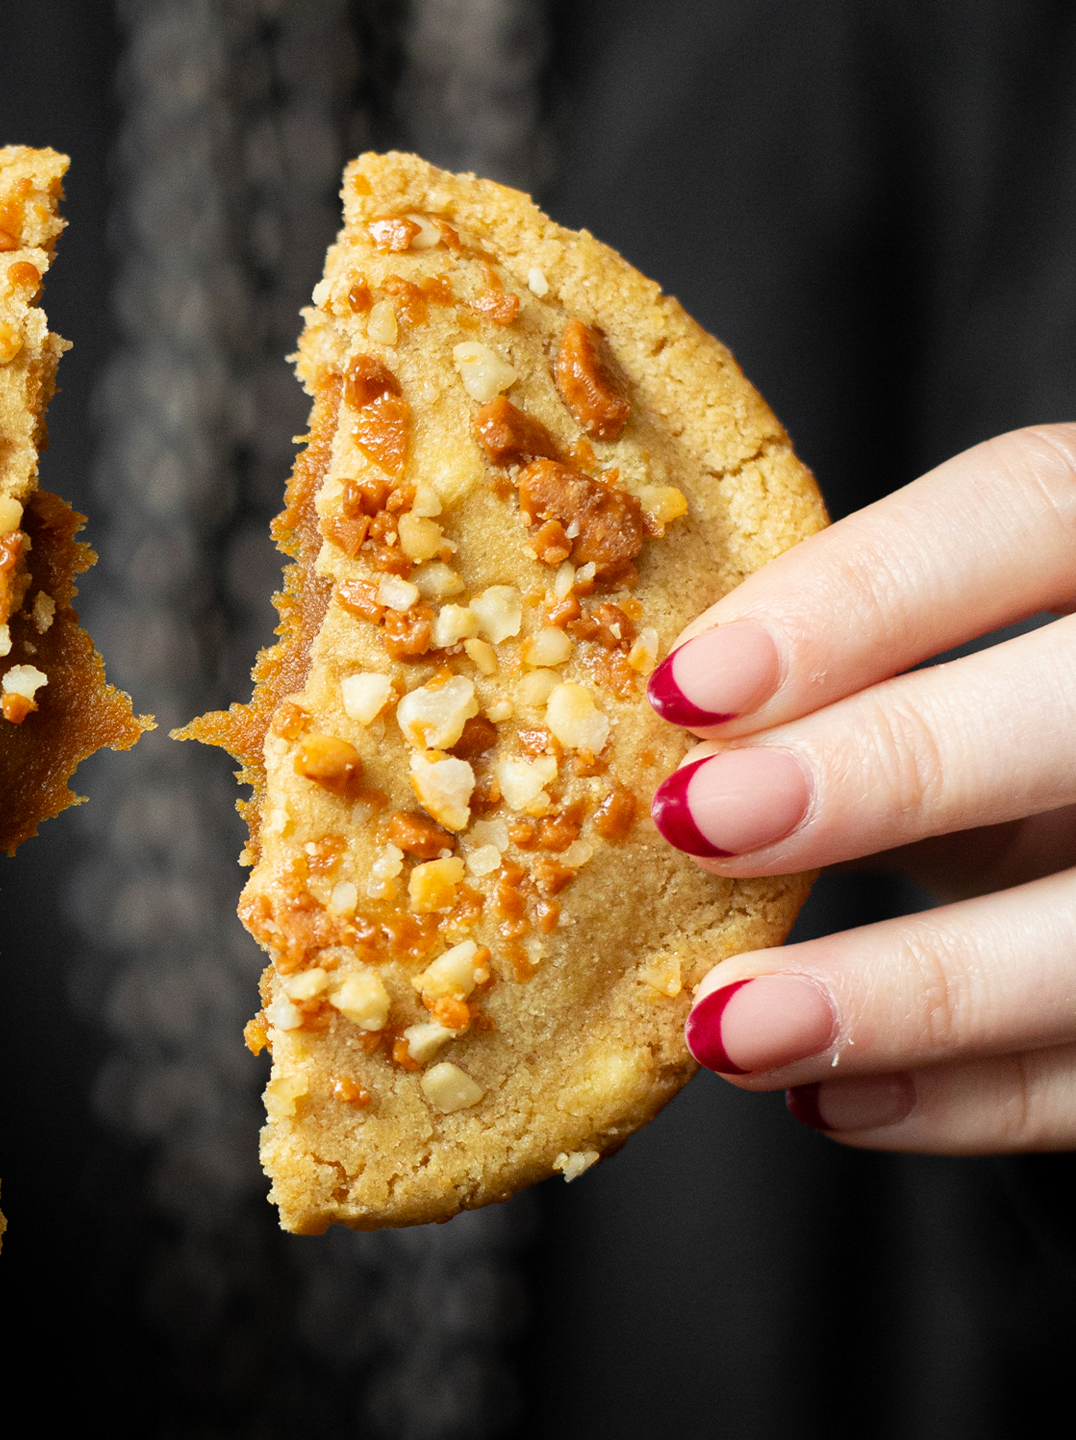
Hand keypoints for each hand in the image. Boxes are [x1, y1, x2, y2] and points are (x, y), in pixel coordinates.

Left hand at [647, 424, 1075, 1150]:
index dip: (856, 594)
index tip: (683, 685)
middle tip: (693, 823)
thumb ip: (854, 683)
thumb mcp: (970, 676)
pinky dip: (968, 1097)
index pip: (1023, 512)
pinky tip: (829, 1096)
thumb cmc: (1019, 737)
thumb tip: (636, 738)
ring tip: (727, 1023)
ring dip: (909, 988)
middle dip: (886, 767)